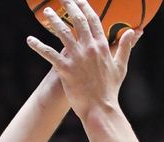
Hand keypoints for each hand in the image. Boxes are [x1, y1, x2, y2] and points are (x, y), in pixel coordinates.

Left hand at [26, 0, 141, 119]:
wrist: (100, 107)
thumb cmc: (111, 89)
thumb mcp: (121, 66)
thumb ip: (125, 47)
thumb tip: (133, 31)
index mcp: (102, 46)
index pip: (93, 20)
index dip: (85, 7)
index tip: (79, 0)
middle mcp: (89, 48)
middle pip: (78, 21)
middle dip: (69, 7)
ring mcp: (76, 58)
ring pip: (62, 32)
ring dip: (53, 20)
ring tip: (47, 11)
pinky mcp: (65, 69)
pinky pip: (49, 54)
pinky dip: (38, 46)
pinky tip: (30, 40)